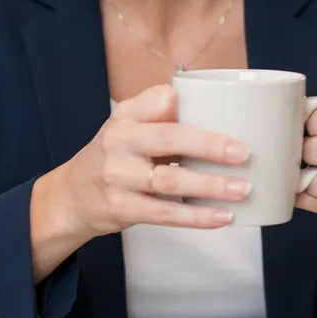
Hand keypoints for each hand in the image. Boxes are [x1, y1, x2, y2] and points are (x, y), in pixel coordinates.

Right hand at [29, 84, 250, 279]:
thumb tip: (217, 106)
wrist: (72, 196)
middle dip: (210, 146)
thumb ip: (163, 112)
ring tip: (243, 189)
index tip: (228, 110)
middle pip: (170, 139)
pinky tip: (223, 216)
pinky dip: (197, 216)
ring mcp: (119, 177)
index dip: (190, 105)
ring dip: (210, 186)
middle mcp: (120, 142)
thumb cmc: (117, 155)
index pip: (161, 101)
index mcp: (126, 115)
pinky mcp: (122, 208)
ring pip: (171, 180)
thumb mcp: (129, 124)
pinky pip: (165, 213)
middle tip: (244, 153)